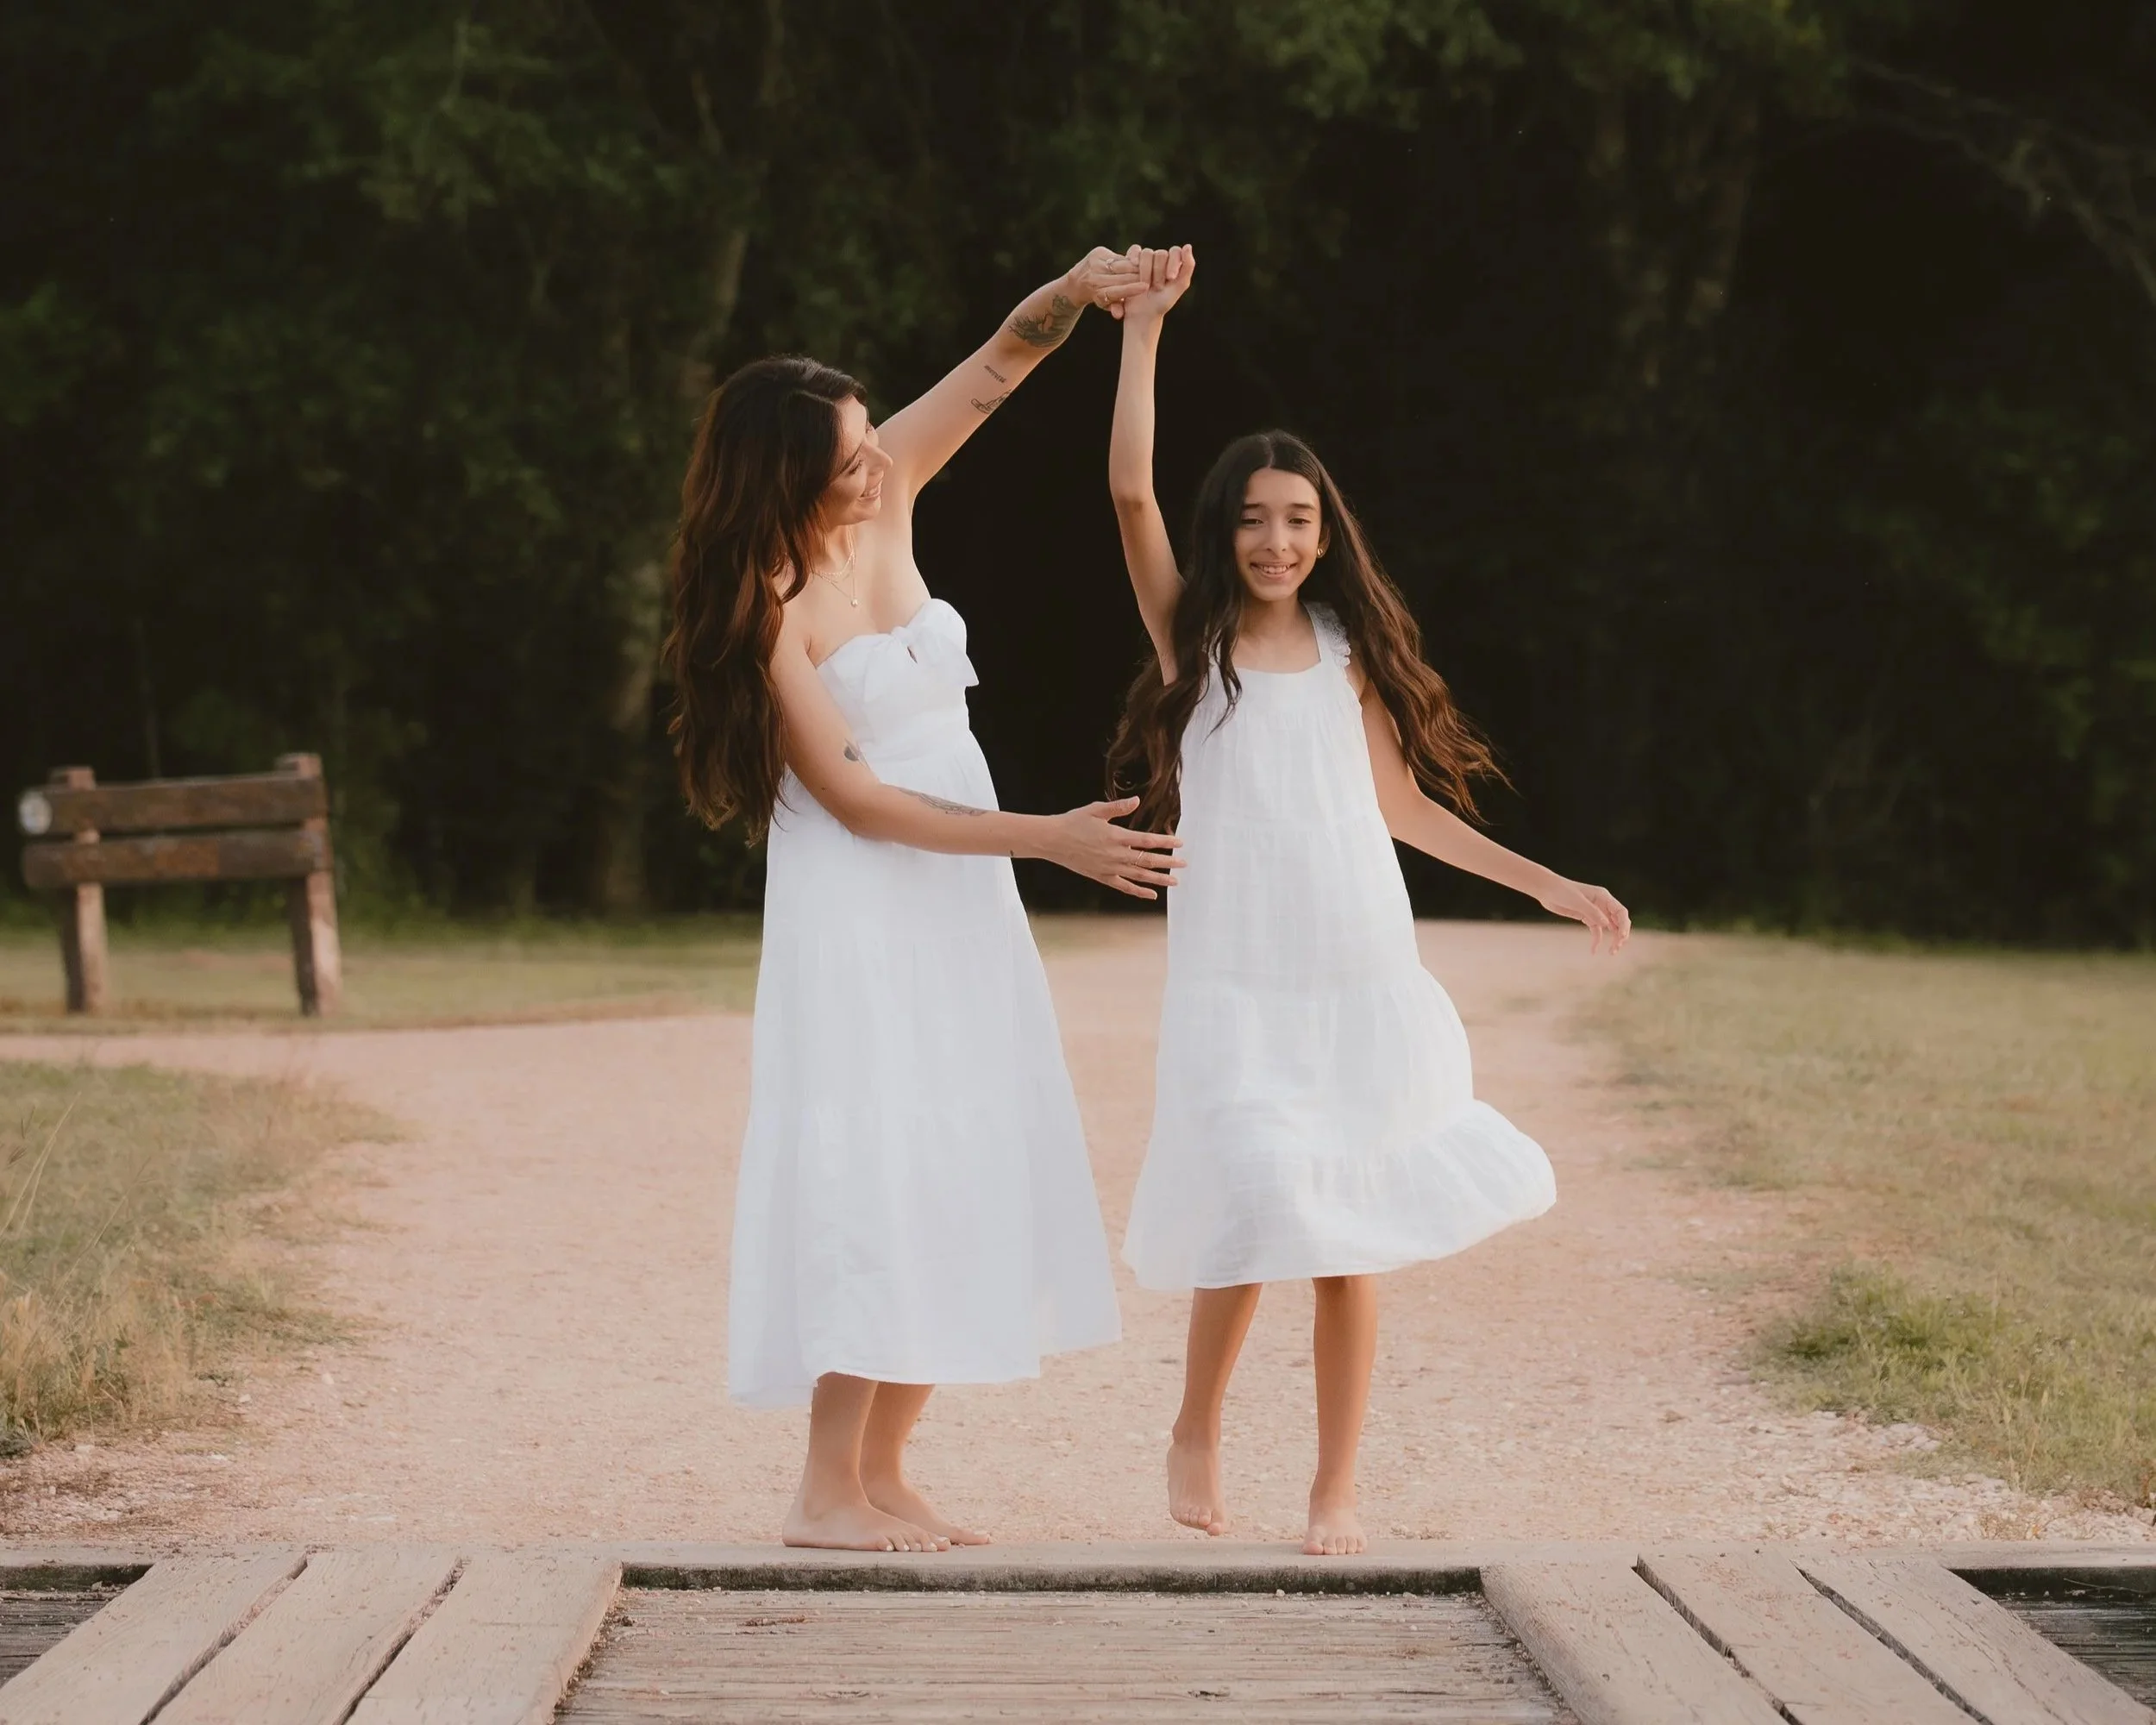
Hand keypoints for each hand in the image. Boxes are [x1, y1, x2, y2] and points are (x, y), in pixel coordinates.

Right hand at [1042, 797, 1183, 898]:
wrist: (1052, 840)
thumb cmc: (1073, 822)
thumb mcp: (1096, 810)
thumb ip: (1118, 807)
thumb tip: (1136, 801)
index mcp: (1116, 836)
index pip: (1147, 841)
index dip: (1165, 842)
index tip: (1179, 844)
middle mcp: (1116, 855)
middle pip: (1147, 860)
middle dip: (1168, 862)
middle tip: (1184, 864)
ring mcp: (1109, 868)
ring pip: (1139, 876)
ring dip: (1158, 879)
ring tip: (1175, 881)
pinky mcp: (1102, 877)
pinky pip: (1124, 887)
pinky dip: (1138, 892)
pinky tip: (1151, 895)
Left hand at [1065, 247, 1145, 317]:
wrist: (1078, 281)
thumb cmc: (1097, 295)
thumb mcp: (1104, 304)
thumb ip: (1115, 308)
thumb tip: (1119, 315)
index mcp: (1096, 293)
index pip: (1117, 291)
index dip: (1132, 289)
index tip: (1145, 287)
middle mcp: (1094, 278)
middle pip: (1121, 277)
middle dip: (1138, 277)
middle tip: (1151, 277)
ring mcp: (1095, 264)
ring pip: (1121, 265)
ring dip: (1135, 267)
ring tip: (1147, 269)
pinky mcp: (1097, 253)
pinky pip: (1118, 257)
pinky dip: (1128, 260)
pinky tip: (1136, 263)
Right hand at [1117, 244, 1195, 325]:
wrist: (1143, 313)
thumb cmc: (1163, 302)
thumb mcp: (1180, 285)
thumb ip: (1188, 266)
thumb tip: (1187, 246)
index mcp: (1173, 262)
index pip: (1175, 251)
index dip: (1173, 263)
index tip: (1171, 278)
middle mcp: (1160, 259)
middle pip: (1161, 254)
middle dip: (1159, 272)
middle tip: (1158, 287)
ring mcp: (1146, 259)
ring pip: (1147, 253)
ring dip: (1147, 271)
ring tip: (1146, 286)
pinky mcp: (1132, 262)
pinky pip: (1135, 250)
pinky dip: (1135, 256)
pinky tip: (1134, 264)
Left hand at [1537, 876, 1630, 952]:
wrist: (1546, 889)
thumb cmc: (1562, 891)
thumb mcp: (1577, 901)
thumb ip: (1592, 912)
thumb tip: (1607, 924)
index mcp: (1603, 896)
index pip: (1620, 911)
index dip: (1624, 924)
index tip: (1622, 937)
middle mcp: (1602, 904)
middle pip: (1618, 921)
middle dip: (1620, 934)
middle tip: (1616, 948)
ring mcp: (1594, 911)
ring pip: (1609, 927)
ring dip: (1612, 939)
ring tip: (1612, 952)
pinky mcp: (1586, 917)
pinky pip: (1596, 930)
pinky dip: (1597, 940)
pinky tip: (1594, 951)